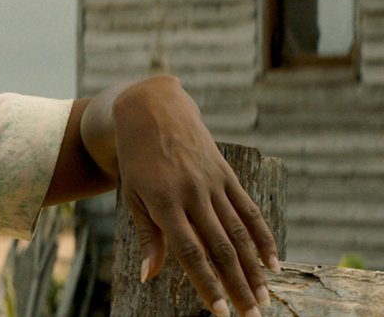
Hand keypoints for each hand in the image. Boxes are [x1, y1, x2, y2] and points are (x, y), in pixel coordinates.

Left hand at [112, 76, 278, 316]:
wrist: (152, 111)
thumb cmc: (137, 160)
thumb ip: (147, 236)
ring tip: (263, 298)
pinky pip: (249, 209)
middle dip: (236, 286)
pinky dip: (262, 236)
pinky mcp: (226, 174)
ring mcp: (212, 183)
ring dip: (253, 268)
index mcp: (164, 203)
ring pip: (239, 232)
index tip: (220, 312)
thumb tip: (150, 276)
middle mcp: (191, 194)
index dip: (207, 284)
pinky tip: (273, 262)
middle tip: (251, 316)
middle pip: (220, 248)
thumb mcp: (133, 196)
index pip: (190, 252)